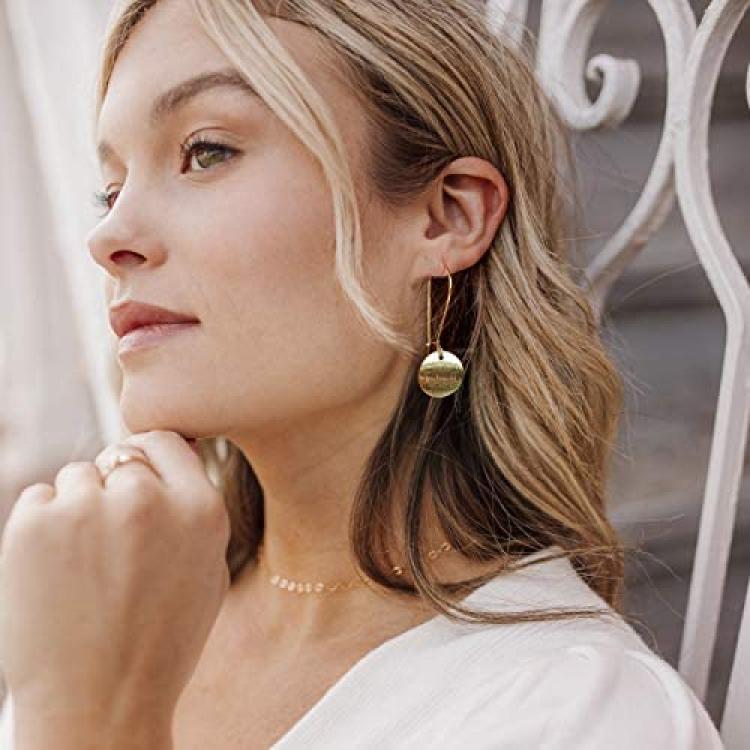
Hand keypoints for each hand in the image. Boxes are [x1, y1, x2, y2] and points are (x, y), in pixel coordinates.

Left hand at [0, 430, 229, 736]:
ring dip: (78, 507)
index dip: (148, 457)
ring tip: (83, 566)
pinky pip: (38, 496)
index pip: (165, 440)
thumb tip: (176, 455)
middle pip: (120, 459)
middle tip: (110, 542)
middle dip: (114, 489)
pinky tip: (54, 570)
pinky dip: (42, 524)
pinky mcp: (34, 525)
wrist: (99, 706)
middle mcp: (147, 501)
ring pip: (77, 476)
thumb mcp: (209, 572)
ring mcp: (87, 510)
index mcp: (200, 510)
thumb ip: (196, 509)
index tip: (136, 477)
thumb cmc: (159, 643)